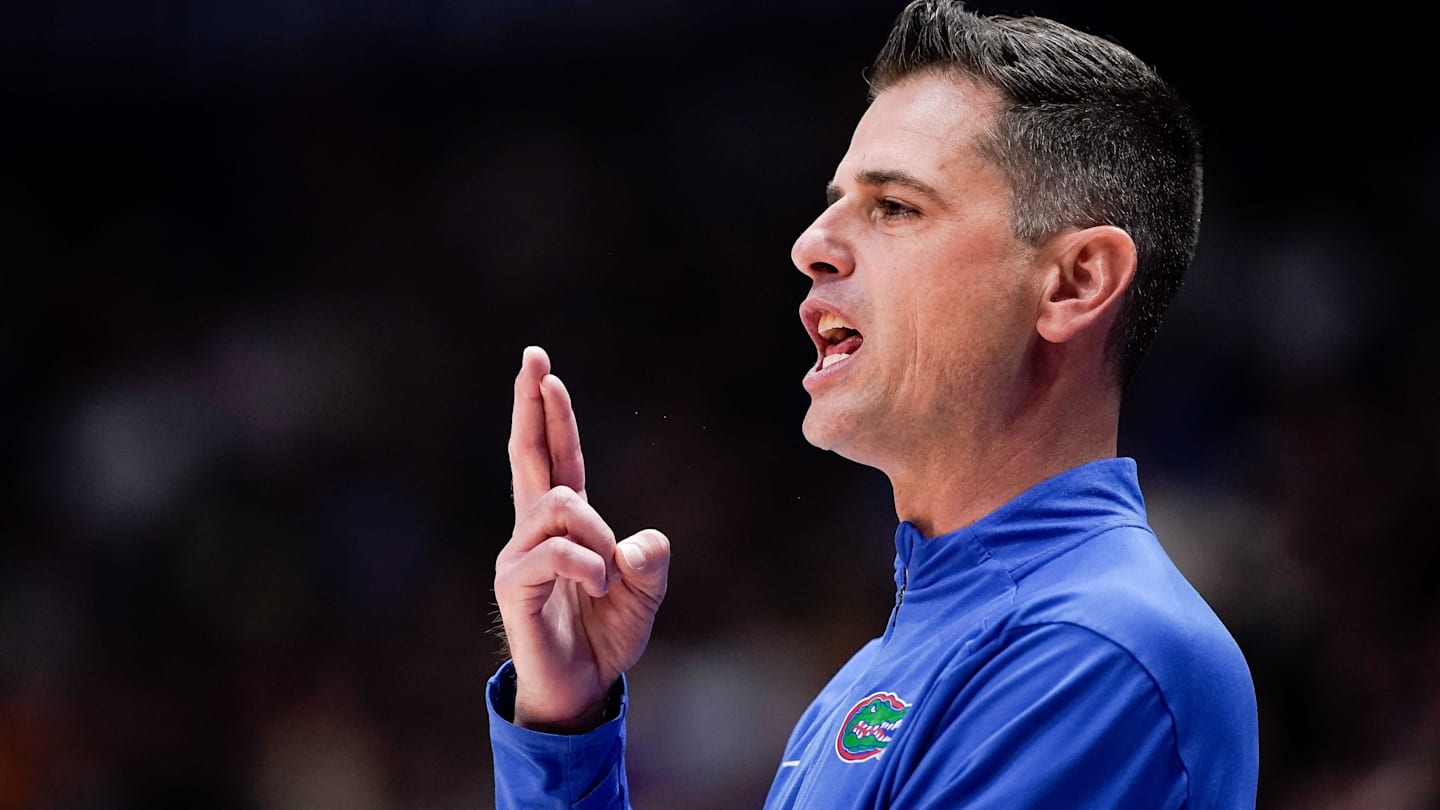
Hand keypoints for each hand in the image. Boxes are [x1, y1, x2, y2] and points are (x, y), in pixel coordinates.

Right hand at [494, 346, 670, 732]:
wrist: (581, 691)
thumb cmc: (606, 637)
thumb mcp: (645, 594)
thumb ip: (650, 562)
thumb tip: (636, 544)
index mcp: (566, 525)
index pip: (557, 457)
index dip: (552, 415)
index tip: (542, 370)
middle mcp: (535, 531)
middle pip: (529, 454)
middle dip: (531, 404)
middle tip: (533, 357)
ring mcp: (520, 556)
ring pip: (559, 505)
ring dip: (596, 532)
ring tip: (608, 575)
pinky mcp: (514, 586)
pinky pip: (554, 552)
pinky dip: (588, 564)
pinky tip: (599, 585)